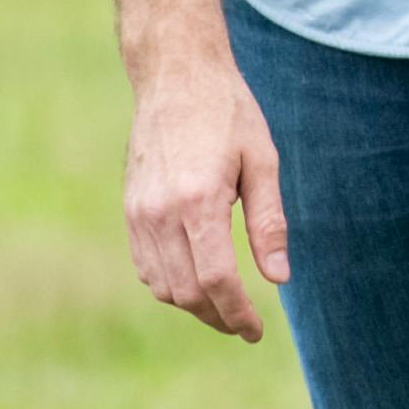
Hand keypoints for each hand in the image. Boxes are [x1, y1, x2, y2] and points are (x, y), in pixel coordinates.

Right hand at [121, 49, 287, 339]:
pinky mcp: (130, 210)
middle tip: (246, 326)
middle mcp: (160, 212)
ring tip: (226, 308)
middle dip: (218, 317)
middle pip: (186, 291)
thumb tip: (278, 277)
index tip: (256, 331)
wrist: (175, 77)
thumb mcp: (263, 160)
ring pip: (162, 286)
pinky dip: (170, 285)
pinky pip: (145, 266)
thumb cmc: (228, 113)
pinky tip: (197, 282)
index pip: (216, 279)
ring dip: (194, 306)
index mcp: (198, 200)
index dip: (238, 313)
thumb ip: (269, 223)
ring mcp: (138, 213)